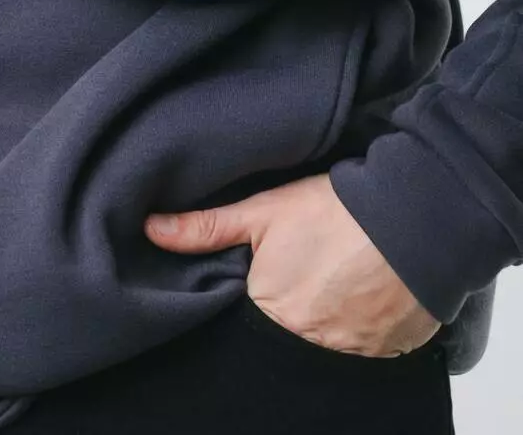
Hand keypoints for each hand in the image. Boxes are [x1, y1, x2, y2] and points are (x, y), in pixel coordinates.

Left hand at [144, 173, 441, 357]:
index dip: (250, 304)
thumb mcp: (263, 211)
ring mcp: (356, 353)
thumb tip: (151, 229)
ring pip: (327, 345)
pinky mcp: (393, 351)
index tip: (259, 283)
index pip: (248, 324)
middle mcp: (311, 344)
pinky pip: (367, 350)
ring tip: (332, 284)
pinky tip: (361, 295)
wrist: (414, 216)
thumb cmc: (335, 211)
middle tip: (301, 278)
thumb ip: (206, 228)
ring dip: (326, 322)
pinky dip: (361, 329)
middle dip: (289, 314)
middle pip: (287, 338)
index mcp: (273, 314)